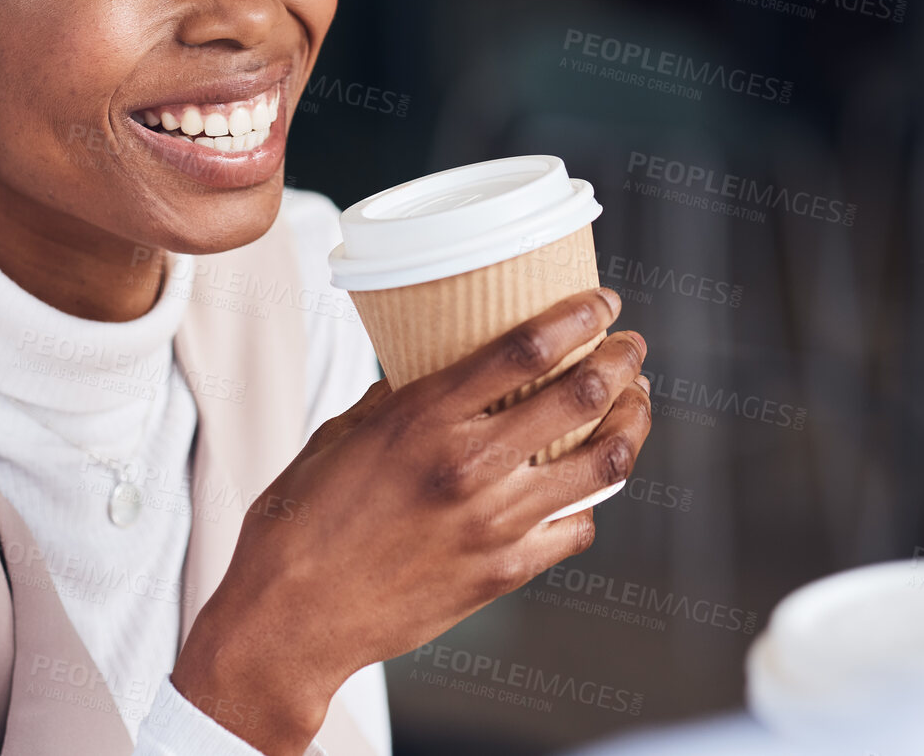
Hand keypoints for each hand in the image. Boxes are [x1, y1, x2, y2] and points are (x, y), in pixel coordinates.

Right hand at [170, 287, 650, 754]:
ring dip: (630, 425)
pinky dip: (589, 502)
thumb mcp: (338, 437)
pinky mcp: (503, 573)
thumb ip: (394, 402)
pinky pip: (575, 529)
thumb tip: (430, 376)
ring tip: (634, 405)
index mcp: (421, 420)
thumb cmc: (298, 524)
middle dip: (621, 362)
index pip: (526, 349)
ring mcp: (493, 524)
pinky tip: (586, 486)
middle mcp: (467, 467)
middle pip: (582, 396)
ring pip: (601, 465)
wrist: (289, 619)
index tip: (602, 304)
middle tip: (630, 347)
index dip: (578, 317)